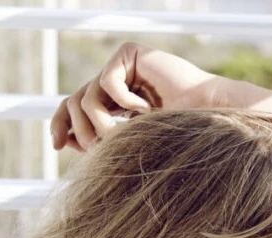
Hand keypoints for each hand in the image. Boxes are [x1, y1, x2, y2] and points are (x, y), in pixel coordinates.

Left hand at [50, 42, 218, 152]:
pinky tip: (146, 111)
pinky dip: (123, 103)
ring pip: (86, 96)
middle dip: (78, 129)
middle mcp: (116, 81)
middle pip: (73, 100)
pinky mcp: (130, 54)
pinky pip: (107, 82)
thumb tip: (64, 141)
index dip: (63, 125)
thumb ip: (102, 141)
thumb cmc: (180, 137)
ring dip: (100, 124)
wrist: (213, 120)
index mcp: (116, 101)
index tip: (58, 146)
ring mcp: (122, 66)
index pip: (76, 108)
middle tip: (96, 149)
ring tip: (123, 137)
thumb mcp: (132, 144)